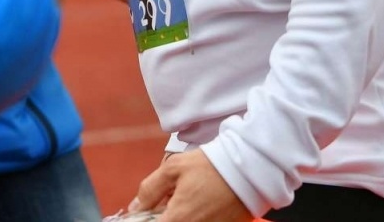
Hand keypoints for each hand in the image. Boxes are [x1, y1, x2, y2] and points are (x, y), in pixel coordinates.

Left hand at [130, 149, 250, 221]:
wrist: (248, 170)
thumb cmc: (210, 167)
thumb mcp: (173, 169)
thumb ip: (149, 190)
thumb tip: (134, 207)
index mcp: (177, 219)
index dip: (147, 218)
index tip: (148, 211)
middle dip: (164, 216)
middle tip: (167, 203)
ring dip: (180, 216)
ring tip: (188, 201)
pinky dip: (196, 217)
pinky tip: (200, 205)